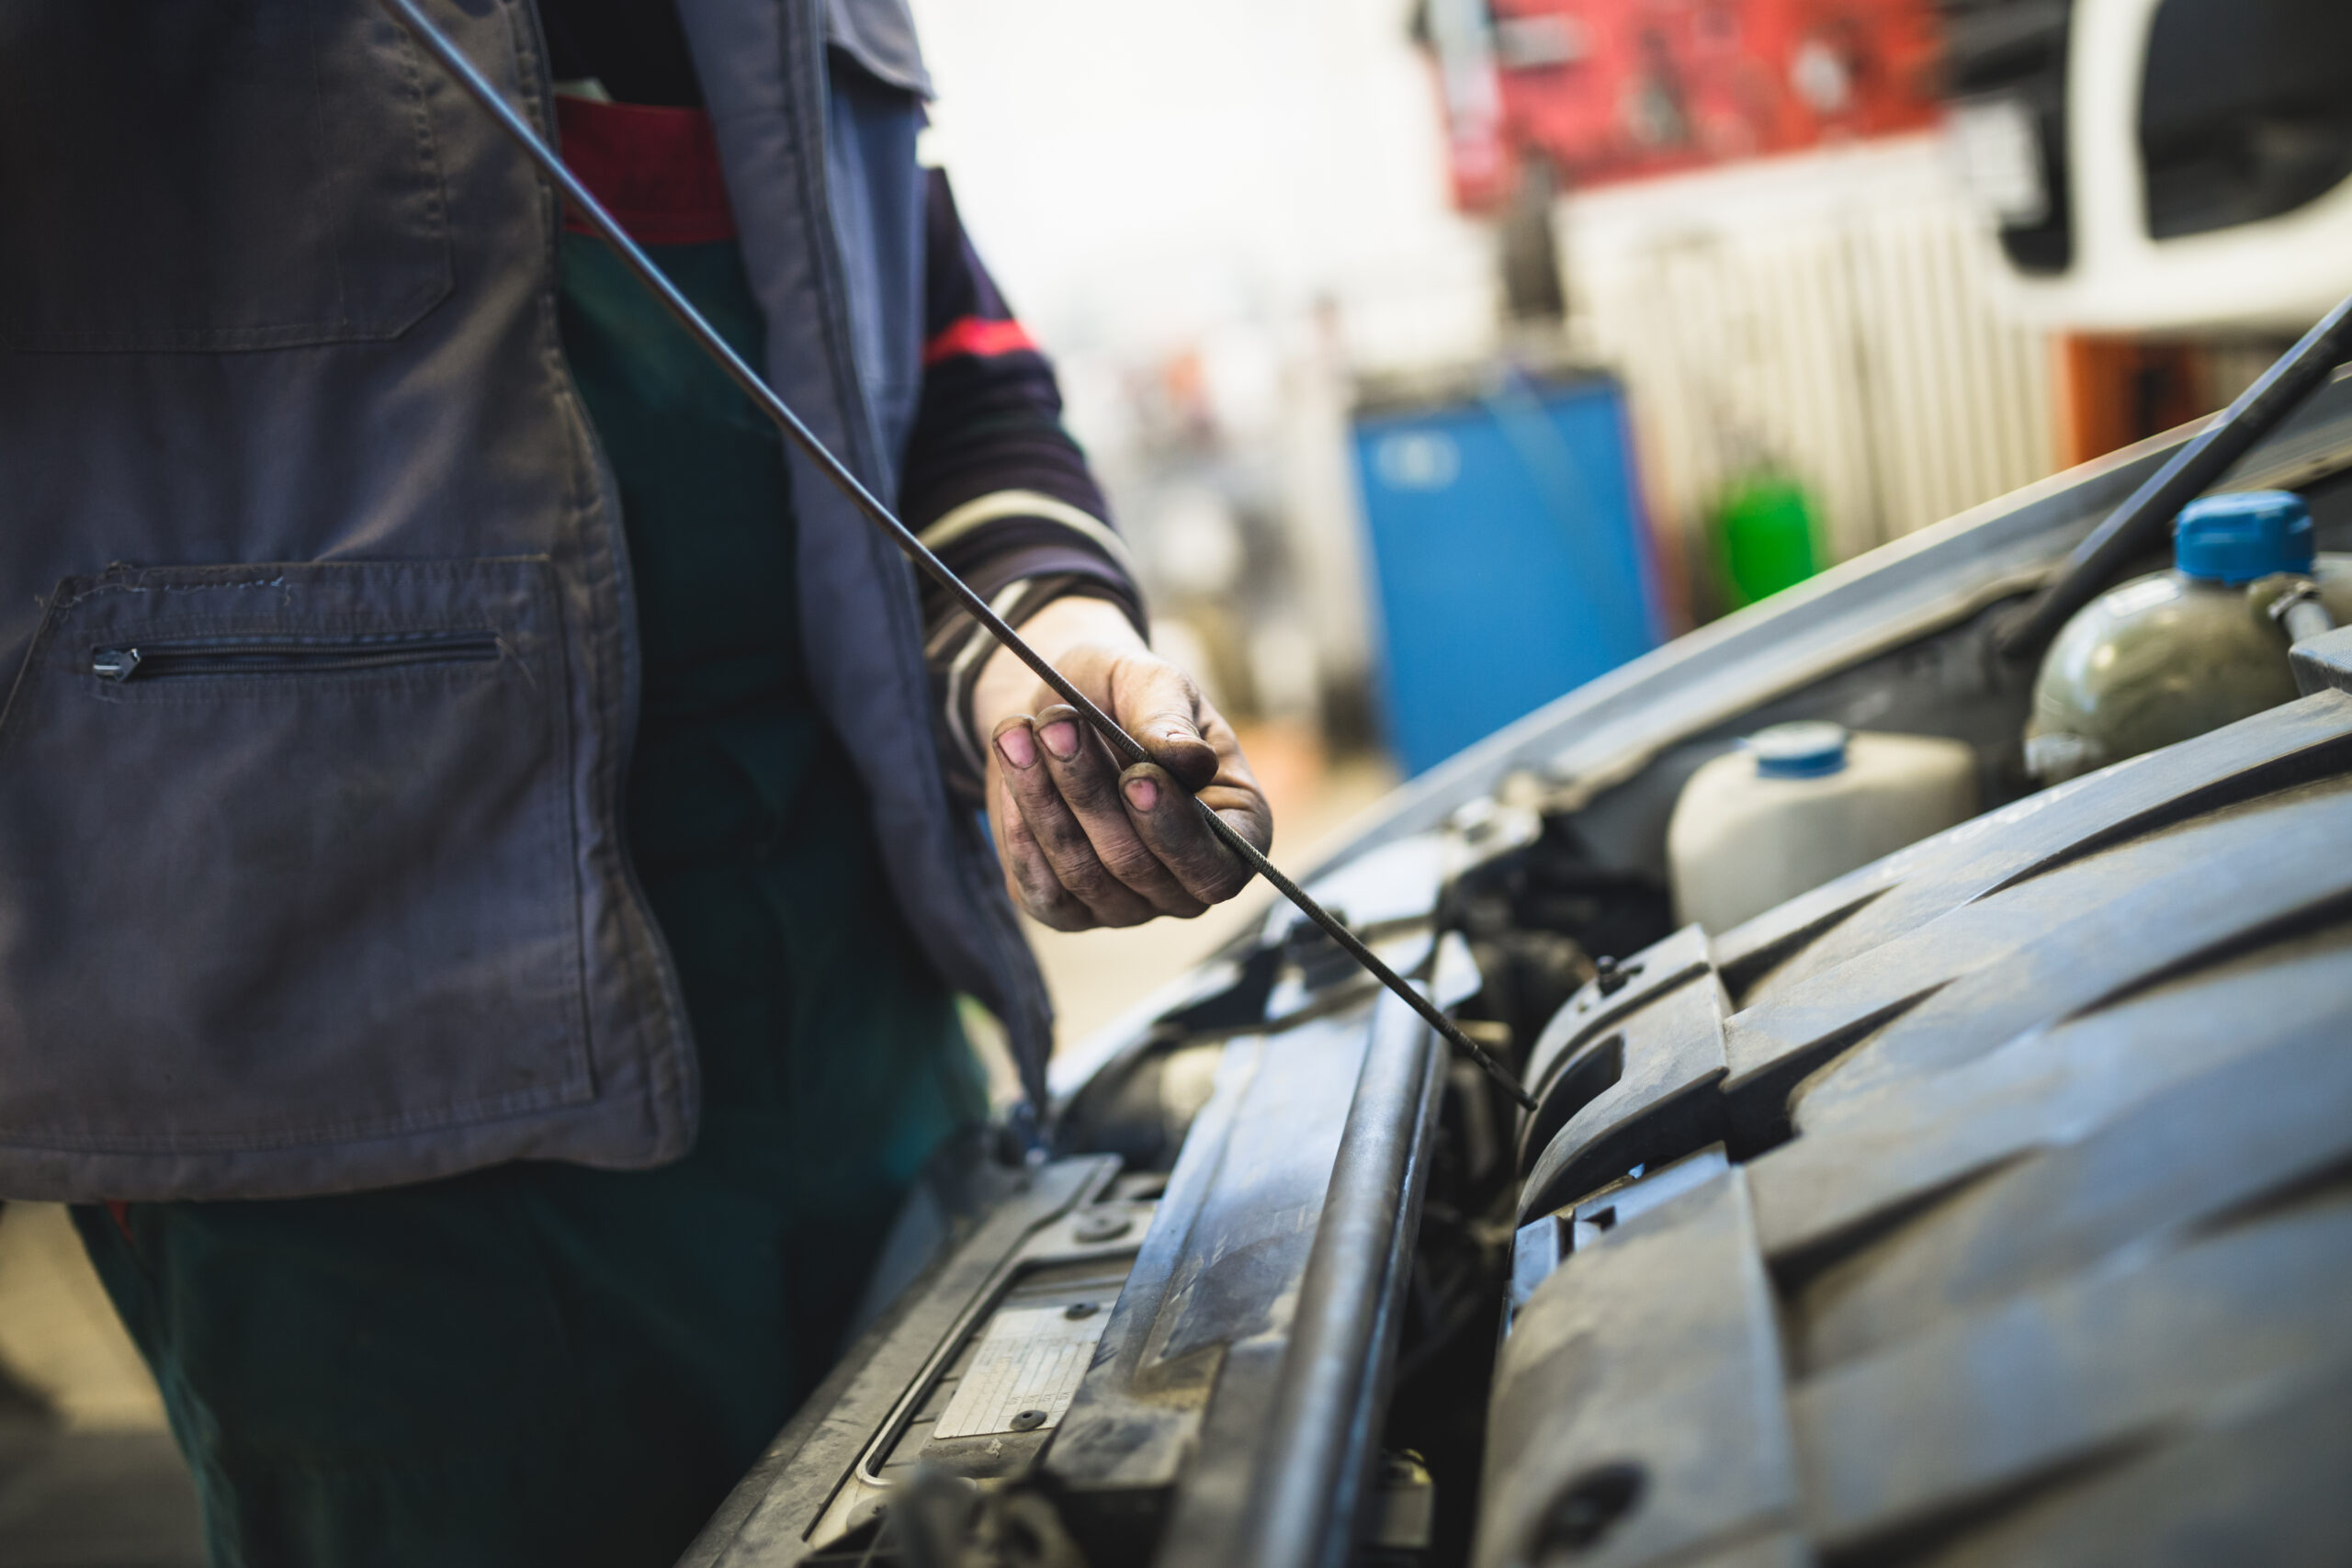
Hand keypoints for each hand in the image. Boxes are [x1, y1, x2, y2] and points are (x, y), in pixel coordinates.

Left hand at [974, 597, 1272, 930]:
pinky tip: (1012, 773)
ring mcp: (1126, 906)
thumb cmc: (1124, 694)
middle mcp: (1184, 884)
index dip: (1178, 832)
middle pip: (1138, 867)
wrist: (1059, 712)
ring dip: (1046, 801)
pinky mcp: (1067, 910)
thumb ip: (1169, 718)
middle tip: (1057, 725)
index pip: (1218, 868)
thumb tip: (1189, 759)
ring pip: (1085, 875)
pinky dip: (1020, 831)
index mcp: (1235, 831)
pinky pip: (1043, 891)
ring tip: (1019, 731)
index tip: (1138, 776)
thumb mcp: (1152, 683)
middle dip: (1091, 792)